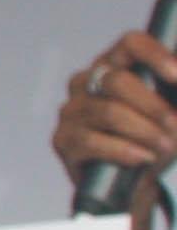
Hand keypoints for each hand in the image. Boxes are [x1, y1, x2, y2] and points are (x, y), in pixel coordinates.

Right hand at [55, 30, 176, 213]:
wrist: (137, 185)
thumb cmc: (157, 142)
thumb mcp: (172, 115)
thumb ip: (174, 93)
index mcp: (117, 66)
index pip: (131, 44)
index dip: (156, 56)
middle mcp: (88, 82)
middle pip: (117, 80)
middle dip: (153, 106)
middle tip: (175, 125)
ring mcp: (72, 110)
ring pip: (108, 112)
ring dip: (144, 132)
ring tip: (165, 148)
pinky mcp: (63, 140)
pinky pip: (91, 141)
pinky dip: (123, 151)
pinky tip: (141, 159)